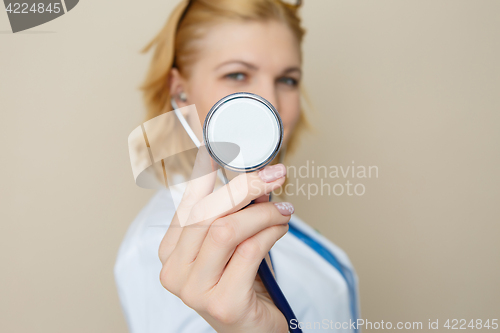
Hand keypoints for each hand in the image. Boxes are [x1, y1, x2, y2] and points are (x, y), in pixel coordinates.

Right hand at [158, 149, 292, 332]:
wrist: (254, 331)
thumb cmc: (243, 284)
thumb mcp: (233, 244)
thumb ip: (236, 213)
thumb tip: (255, 178)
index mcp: (170, 253)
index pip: (187, 203)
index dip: (203, 173)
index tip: (220, 148)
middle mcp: (174, 272)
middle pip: (206, 214)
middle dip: (246, 187)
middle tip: (275, 174)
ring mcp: (194, 291)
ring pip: (227, 230)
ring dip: (263, 213)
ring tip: (283, 210)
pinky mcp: (222, 303)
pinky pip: (249, 251)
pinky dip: (271, 231)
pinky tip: (281, 227)